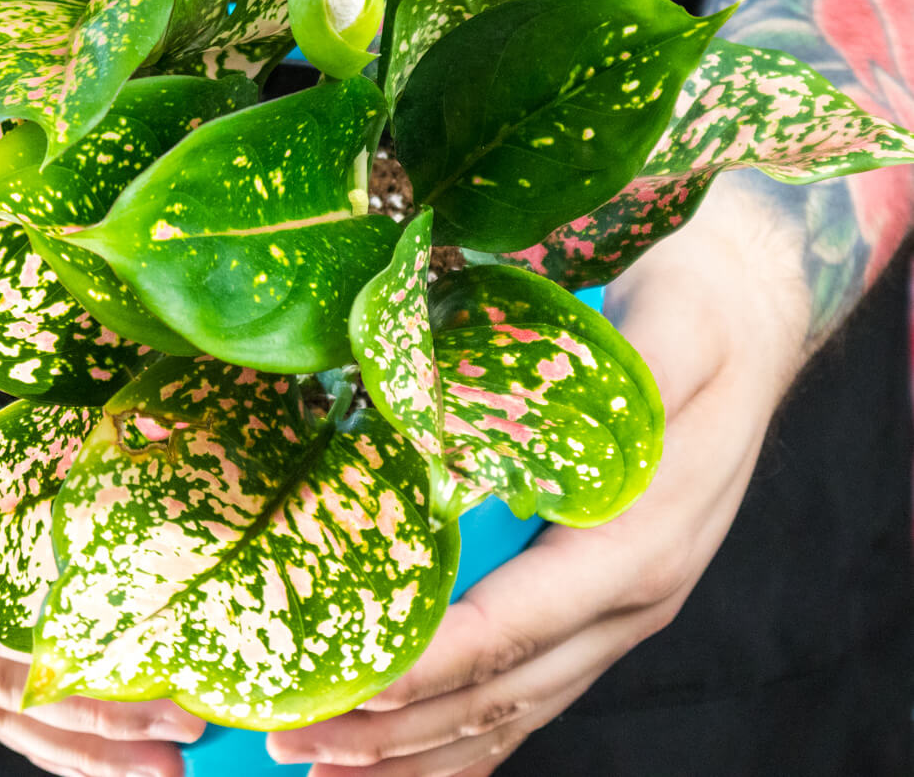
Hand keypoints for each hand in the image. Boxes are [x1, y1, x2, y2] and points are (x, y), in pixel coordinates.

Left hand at [267, 180, 810, 775]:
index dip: (428, 664)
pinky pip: (534, 687)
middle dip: (398, 725)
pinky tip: (412, 752)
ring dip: (421, 747)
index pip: (515, 625)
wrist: (751, 317)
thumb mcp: (671, 326)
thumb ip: (617, 382)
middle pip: (504, 689)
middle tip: (296, 736)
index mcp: (639, 543)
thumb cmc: (699, 316)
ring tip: (327, 766)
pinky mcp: (604, 598)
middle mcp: (632, 596)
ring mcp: (620, 608)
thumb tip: (504, 423)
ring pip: (516, 707)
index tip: (347, 685)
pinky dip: (470, 732)